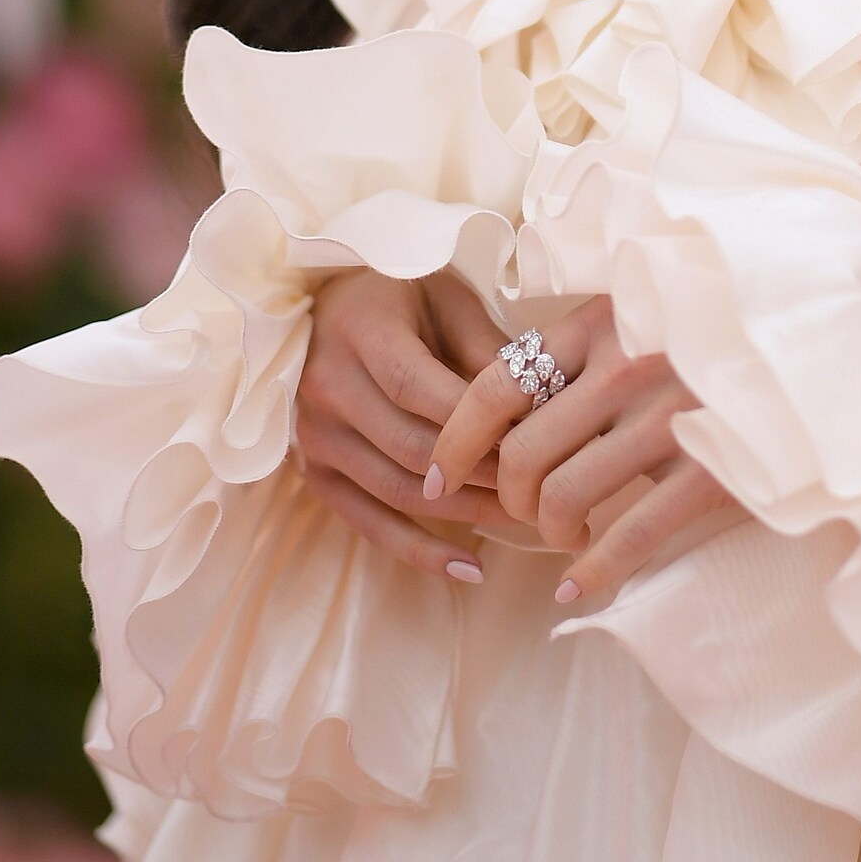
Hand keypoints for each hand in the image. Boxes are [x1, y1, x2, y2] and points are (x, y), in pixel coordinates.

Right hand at [296, 268, 530, 580]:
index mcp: (360, 332)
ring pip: (396, 490)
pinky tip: (471, 567)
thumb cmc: (403, 294)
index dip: (478, 423)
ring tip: (528, 523)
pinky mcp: (314, 471)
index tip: (537, 441)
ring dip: (466, 513)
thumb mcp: (448, 298)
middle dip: (484, 472)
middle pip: (411, 447)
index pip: (418, 389)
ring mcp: (314, 435)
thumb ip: (486, 349)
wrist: (332, 304)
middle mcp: (326, 387)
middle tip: (546, 487)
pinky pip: (368, 522)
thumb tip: (545, 403)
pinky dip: (419, 550)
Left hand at [426, 297, 743, 607]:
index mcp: (606, 319)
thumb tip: (503, 400)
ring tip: (566, 535)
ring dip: (551, 531)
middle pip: (523, 453)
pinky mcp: (714, 469)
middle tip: (524, 510)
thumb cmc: (721, 331)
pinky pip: (631, 534)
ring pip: (566, 496)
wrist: (826, 345)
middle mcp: (631, 365)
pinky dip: (593, 569)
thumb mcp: (649, 311)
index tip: (436, 473)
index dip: (455, 439)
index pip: (496, 383)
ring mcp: (673, 417)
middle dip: (508, 498)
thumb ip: (588, 343)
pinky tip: (576, 585)